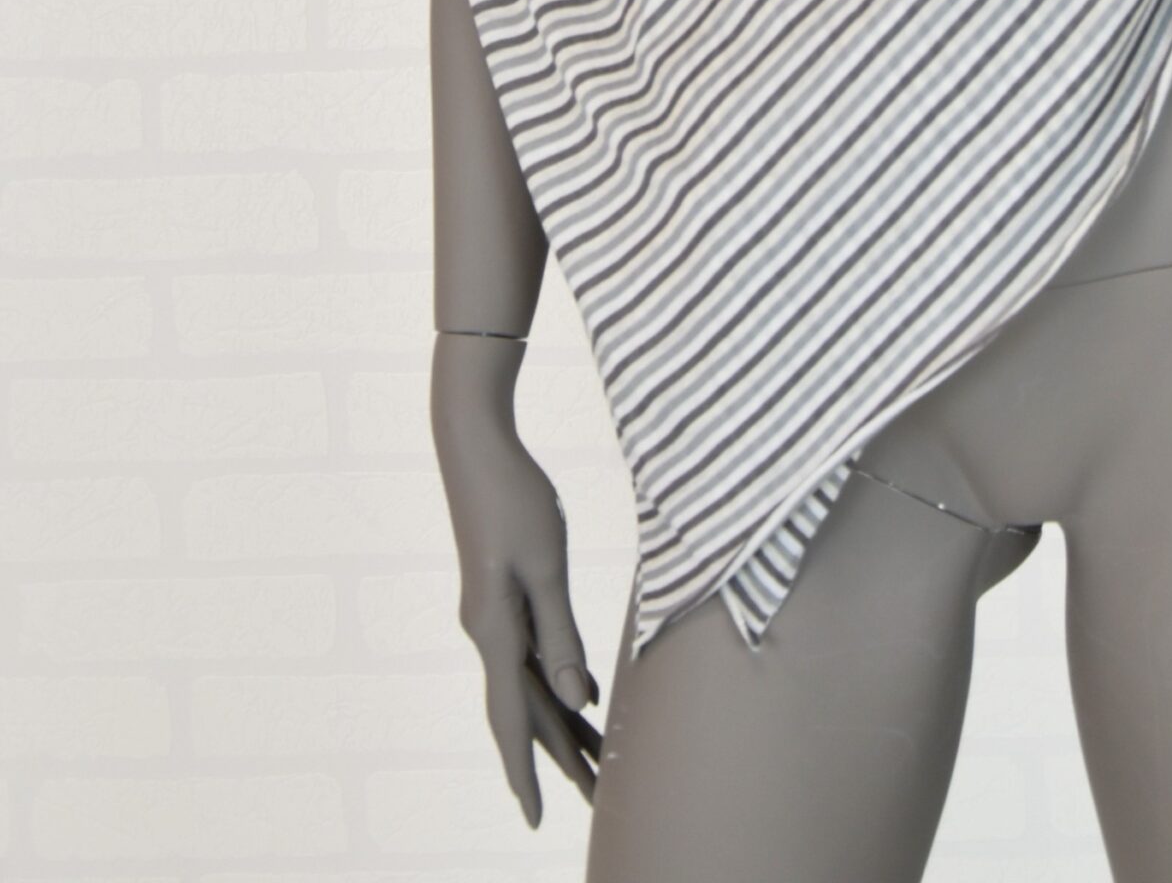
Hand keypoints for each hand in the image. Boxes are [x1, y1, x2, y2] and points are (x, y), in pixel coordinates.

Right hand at [436, 405, 602, 824]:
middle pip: (526, 710)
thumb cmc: (515, 497)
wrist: (475, 445)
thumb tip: (579, 699)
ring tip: (601, 760)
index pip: (513, 719)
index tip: (540, 819)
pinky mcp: (503, 597)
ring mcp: (493, 616)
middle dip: (561, 758)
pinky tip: (585, 696)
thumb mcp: (546, 564)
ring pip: (531, 684)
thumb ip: (562, 634)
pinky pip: (532, 655)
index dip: (528, 771)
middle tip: (597, 801)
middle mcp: (488, 633)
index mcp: (494, 630)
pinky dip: (558, 682)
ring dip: (564, 722)